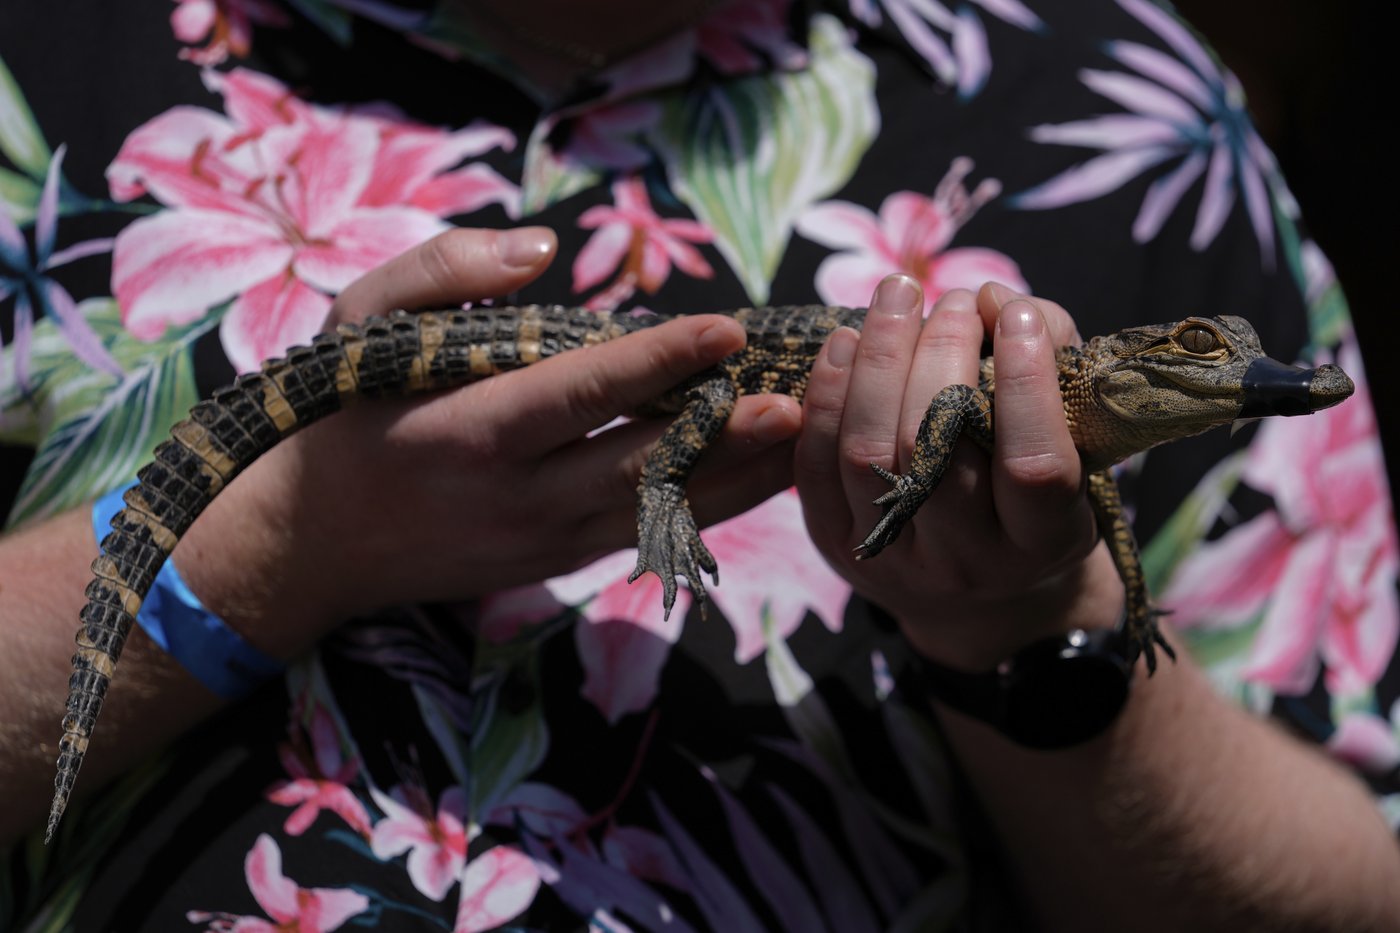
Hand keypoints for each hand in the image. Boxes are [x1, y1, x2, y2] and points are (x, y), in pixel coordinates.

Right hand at [174, 226, 801, 655]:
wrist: (311, 545)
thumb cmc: (343, 413)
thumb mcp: (361, 321)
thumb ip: (443, 271)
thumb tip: (541, 248)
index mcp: (469, 431)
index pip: (581, 393)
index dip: (659, 361)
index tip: (728, 326)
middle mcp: (517, 498)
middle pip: (643, 464)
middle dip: (729, 432)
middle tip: (804, 396)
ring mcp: (544, 541)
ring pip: (661, 509)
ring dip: (739, 476)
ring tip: (810, 436)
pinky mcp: (560, 563)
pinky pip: (648, 531)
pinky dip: (709, 503)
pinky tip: (761, 473)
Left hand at [795, 276, 1123, 669]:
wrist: (982, 593)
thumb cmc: (1034, 491)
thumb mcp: (1073, 443)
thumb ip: (1052, 364)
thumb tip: (992, 300)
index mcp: (1043, 542)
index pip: (1032, 465)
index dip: (1025, 382)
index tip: (1018, 314)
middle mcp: (966, 561)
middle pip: (936, 449)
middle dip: (939, 354)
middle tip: (952, 300)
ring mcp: (894, 558)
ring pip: (868, 451)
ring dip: (878, 359)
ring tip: (898, 297)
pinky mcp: (837, 544)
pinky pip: (815, 464)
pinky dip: (826, 392)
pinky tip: (845, 342)